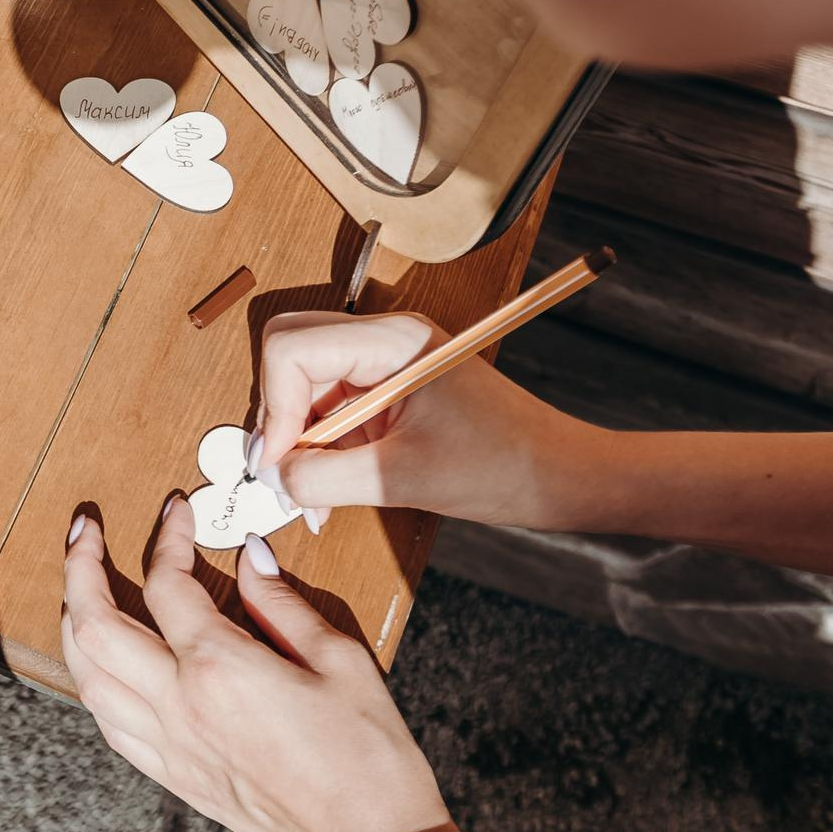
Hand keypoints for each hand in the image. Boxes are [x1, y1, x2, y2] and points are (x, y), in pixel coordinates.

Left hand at [62, 494, 450, 831]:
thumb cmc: (367, 754)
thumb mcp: (340, 659)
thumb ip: (282, 602)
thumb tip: (248, 557)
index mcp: (220, 668)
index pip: (166, 583)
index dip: (167, 537)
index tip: (177, 511)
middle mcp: (179, 705)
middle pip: (94, 625)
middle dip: (80, 567)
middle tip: (85, 531)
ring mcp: (168, 746)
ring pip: (85, 675)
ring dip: (72, 622)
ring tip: (79, 588)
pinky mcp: (172, 776)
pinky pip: (108, 722)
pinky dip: (93, 681)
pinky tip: (102, 663)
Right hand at [254, 310, 595, 529]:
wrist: (559, 475)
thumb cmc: (504, 467)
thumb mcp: (402, 479)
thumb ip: (324, 477)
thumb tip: (273, 477)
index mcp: (392, 340)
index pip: (291, 348)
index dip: (274, 407)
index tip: (278, 462)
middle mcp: (384, 338)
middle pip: (288, 353)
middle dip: (277, 415)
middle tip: (284, 470)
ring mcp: (385, 359)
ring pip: (303, 382)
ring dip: (298, 437)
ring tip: (311, 493)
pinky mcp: (388, 386)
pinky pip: (330, 403)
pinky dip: (320, 445)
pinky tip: (329, 486)